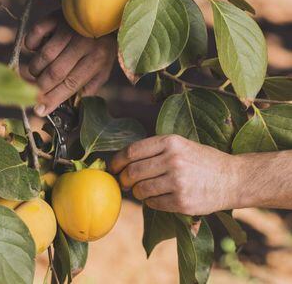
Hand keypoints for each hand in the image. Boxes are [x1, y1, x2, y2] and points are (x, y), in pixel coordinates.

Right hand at [23, 12, 116, 116]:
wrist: (104, 10)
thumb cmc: (102, 45)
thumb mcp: (104, 68)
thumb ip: (91, 87)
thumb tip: (72, 105)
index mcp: (97, 59)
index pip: (71, 84)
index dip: (53, 99)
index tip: (39, 111)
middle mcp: (83, 44)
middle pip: (56, 72)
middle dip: (40, 88)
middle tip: (33, 94)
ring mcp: (69, 29)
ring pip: (44, 56)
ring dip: (35, 69)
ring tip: (37, 73)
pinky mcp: (56, 17)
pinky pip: (35, 33)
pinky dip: (31, 45)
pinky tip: (37, 49)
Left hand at [109, 135, 242, 214]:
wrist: (233, 179)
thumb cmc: (202, 161)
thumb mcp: (181, 144)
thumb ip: (156, 150)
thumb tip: (124, 161)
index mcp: (171, 142)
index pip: (132, 151)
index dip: (117, 161)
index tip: (113, 167)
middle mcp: (173, 160)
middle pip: (132, 172)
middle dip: (123, 179)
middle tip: (123, 182)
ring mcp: (178, 182)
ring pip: (140, 189)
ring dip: (136, 192)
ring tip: (140, 190)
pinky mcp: (182, 202)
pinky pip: (153, 203)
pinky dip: (150, 202)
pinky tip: (156, 198)